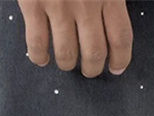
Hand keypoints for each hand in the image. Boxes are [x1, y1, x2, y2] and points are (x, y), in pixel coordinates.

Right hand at [17, 0, 132, 77]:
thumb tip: (116, 12)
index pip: (121, 37)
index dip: (120, 59)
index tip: (116, 68)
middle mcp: (86, 3)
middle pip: (94, 52)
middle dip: (93, 68)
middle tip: (90, 70)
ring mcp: (58, 6)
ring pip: (67, 53)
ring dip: (67, 63)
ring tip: (67, 62)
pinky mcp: (33, 4)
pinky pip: (37, 42)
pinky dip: (39, 56)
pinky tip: (41, 59)